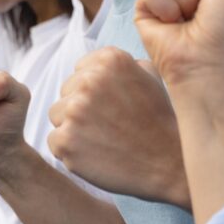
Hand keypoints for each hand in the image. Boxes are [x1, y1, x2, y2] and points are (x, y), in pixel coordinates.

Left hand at [47, 48, 189, 207]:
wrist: (169, 164)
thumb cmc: (159, 121)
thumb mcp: (149, 77)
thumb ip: (123, 63)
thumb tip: (99, 62)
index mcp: (108, 60)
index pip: (79, 72)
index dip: (94, 93)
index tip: (113, 107)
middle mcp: (89, 80)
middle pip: (66, 94)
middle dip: (82, 110)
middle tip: (110, 127)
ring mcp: (75, 111)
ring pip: (57, 116)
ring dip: (73, 129)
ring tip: (103, 140)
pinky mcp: (65, 140)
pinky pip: (54, 141)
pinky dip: (70, 151)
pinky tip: (95, 155)